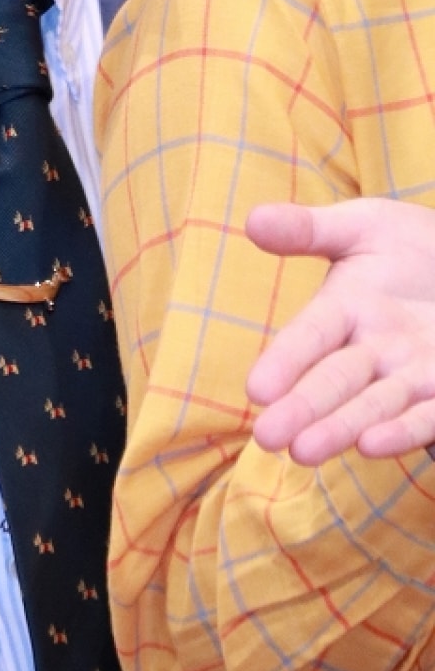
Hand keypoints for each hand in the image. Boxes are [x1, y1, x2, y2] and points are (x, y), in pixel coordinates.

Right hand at [245, 200, 434, 465]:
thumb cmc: (413, 248)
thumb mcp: (362, 227)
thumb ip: (308, 229)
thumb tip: (252, 219)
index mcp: (343, 309)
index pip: (309, 335)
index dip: (284, 360)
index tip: (256, 389)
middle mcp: (372, 349)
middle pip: (333, 379)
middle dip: (302, 408)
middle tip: (267, 437)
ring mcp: (411, 373)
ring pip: (373, 405)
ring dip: (340, 429)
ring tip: (305, 451)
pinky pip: (427, 414)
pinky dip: (404, 430)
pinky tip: (373, 445)